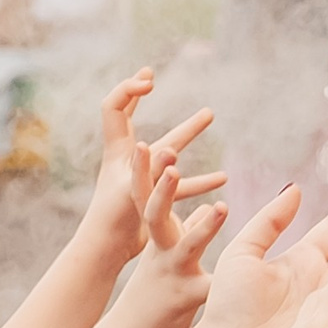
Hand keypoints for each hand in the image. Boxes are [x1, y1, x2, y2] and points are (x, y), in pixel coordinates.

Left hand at [85, 69, 220, 260]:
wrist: (105, 251)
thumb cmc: (114, 222)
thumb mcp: (133, 191)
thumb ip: (153, 172)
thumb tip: (170, 152)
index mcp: (119, 151)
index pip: (115, 107)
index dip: (128, 89)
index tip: (151, 82)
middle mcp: (127, 160)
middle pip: (132, 118)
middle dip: (141, 95)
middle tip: (151, 76)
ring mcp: (140, 178)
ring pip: (167, 148)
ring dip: (187, 131)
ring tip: (209, 113)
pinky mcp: (152, 199)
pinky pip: (180, 184)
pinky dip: (200, 180)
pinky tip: (222, 179)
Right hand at [102, 163, 229, 327]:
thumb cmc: (154, 295)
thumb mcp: (168, 256)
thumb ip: (188, 229)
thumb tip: (207, 206)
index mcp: (157, 237)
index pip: (148, 197)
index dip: (147, 172)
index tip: (146, 144)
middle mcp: (161, 251)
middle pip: (155, 214)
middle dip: (161, 187)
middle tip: (170, 159)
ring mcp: (173, 274)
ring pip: (188, 247)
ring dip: (205, 228)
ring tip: (220, 207)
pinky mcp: (187, 299)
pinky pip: (213, 287)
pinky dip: (231, 283)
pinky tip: (244, 276)